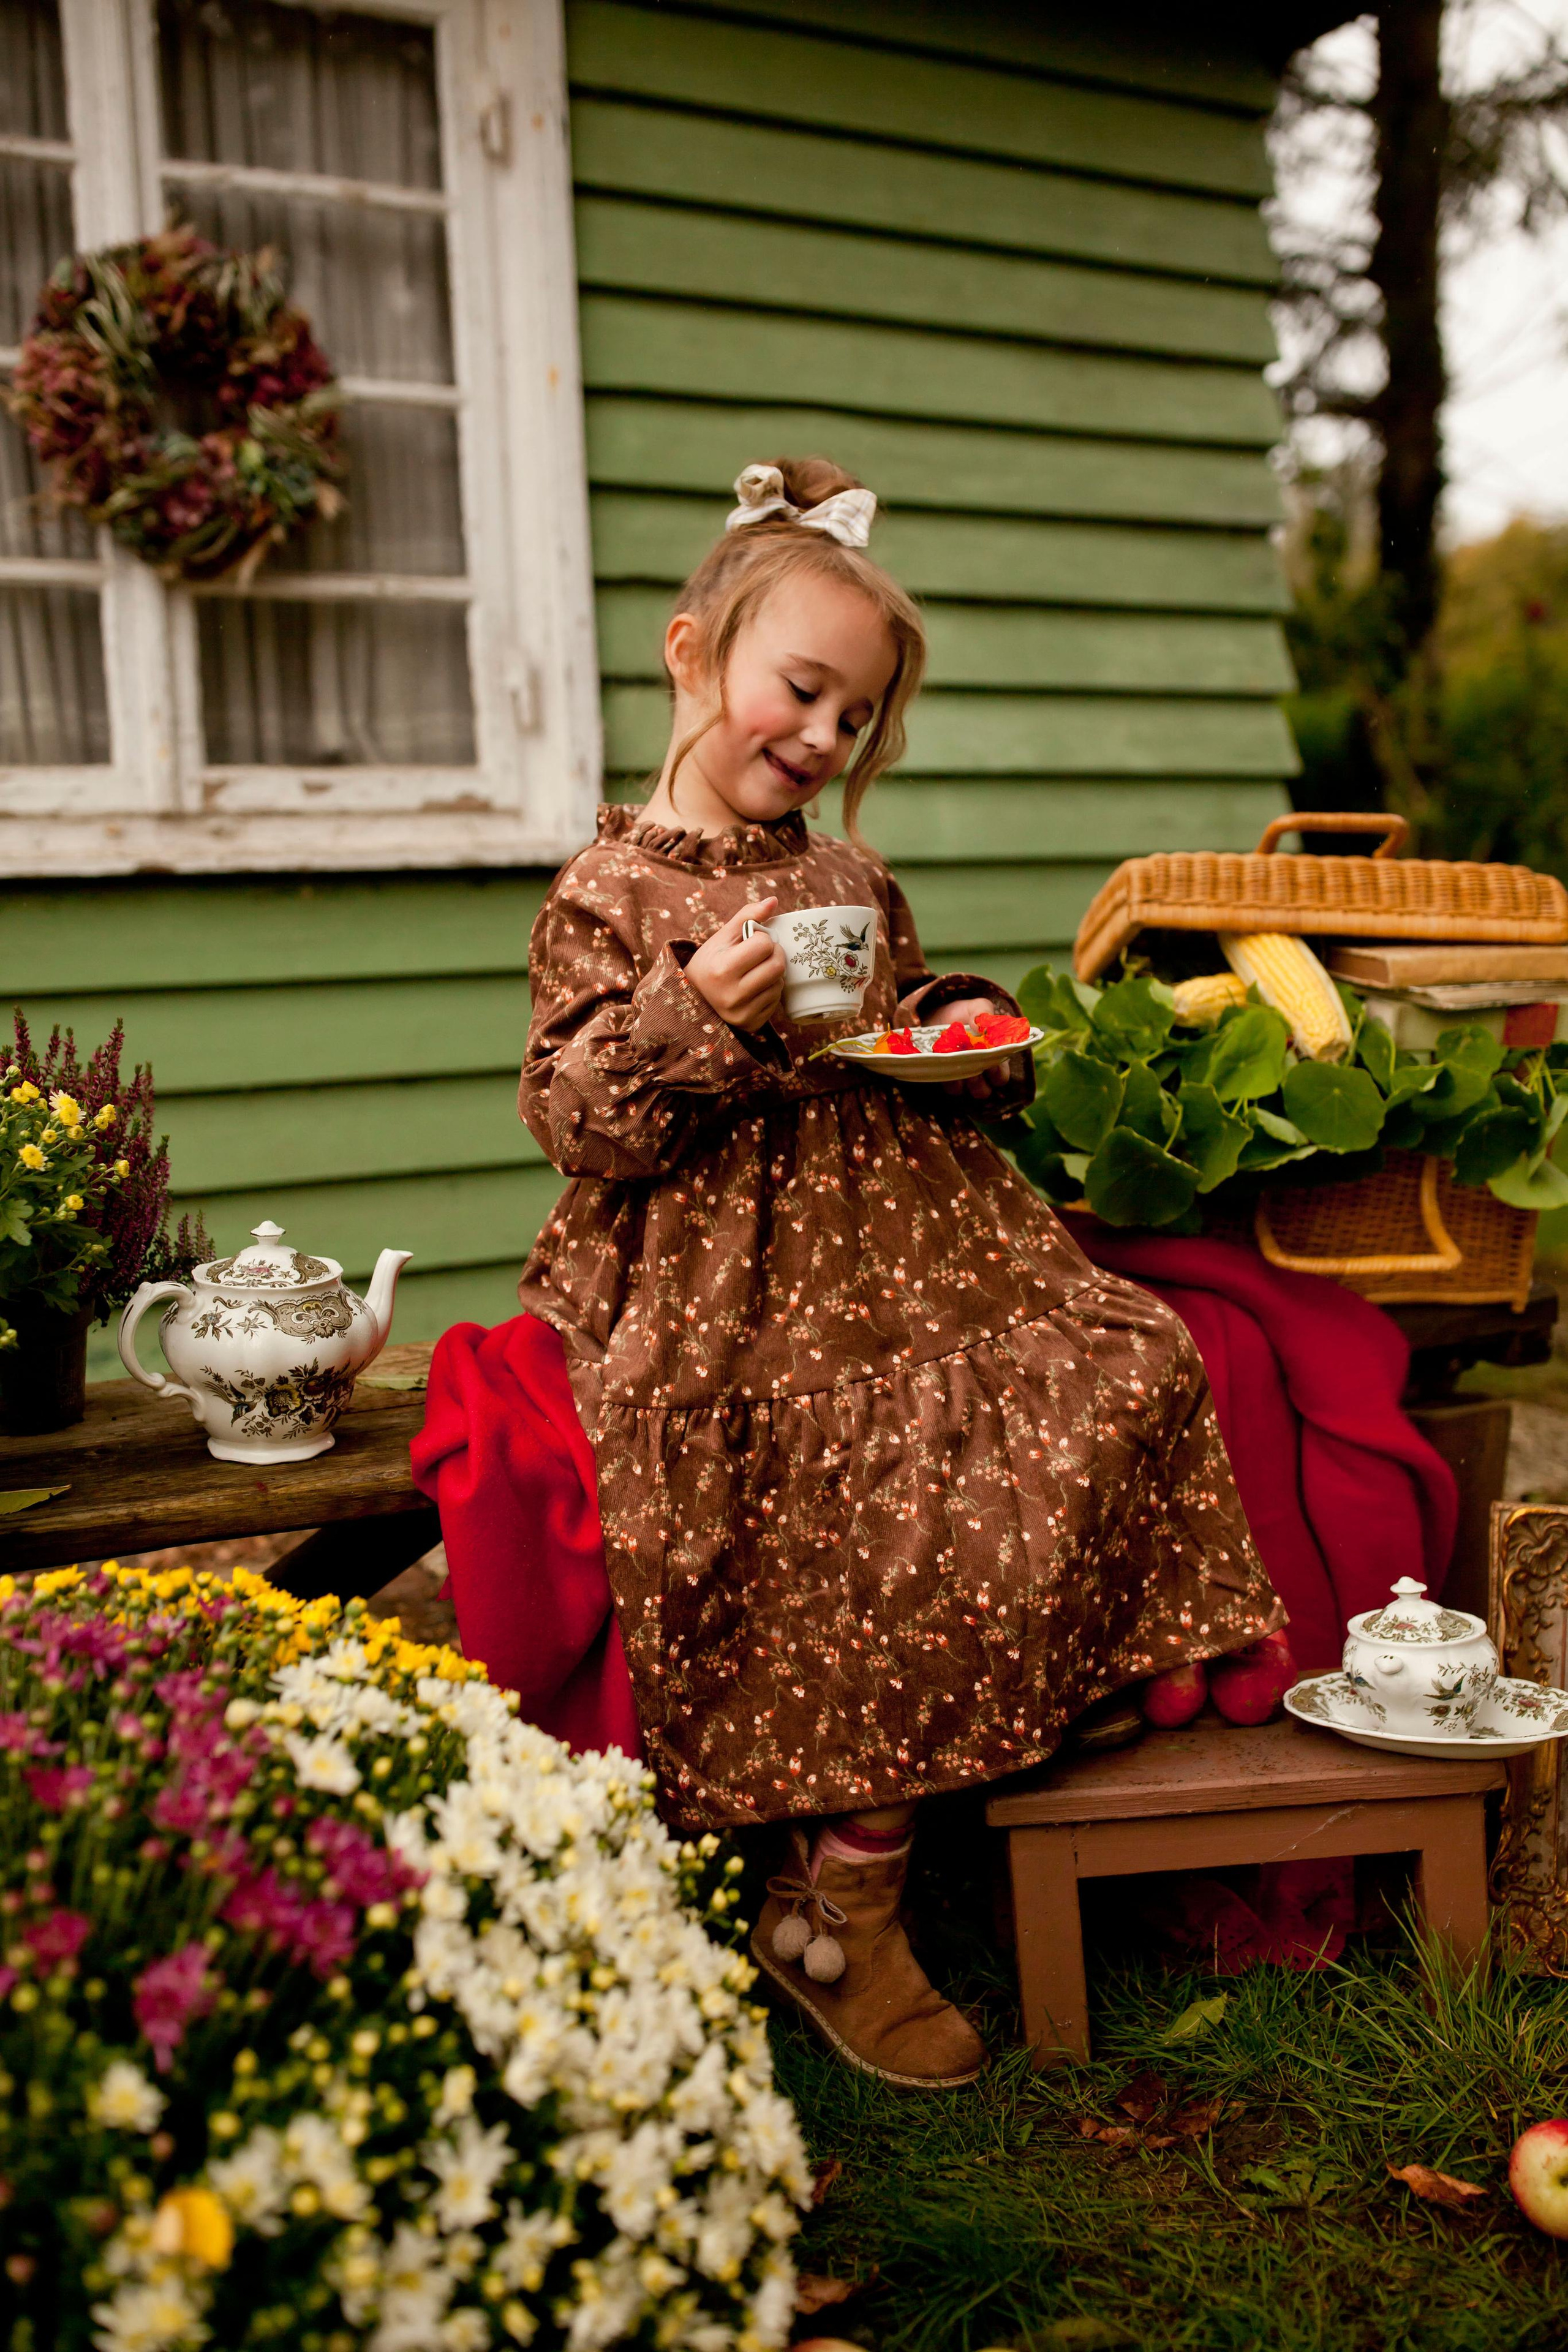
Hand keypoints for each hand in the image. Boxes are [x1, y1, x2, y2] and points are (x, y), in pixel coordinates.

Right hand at [686, 897, 786, 1032]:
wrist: (692, 998)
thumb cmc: (709, 963)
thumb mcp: (721, 938)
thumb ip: (747, 916)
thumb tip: (773, 900)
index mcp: (722, 969)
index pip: (764, 944)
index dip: (761, 939)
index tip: (750, 942)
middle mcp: (732, 994)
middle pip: (777, 965)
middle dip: (773, 954)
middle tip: (761, 954)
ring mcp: (742, 1012)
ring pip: (779, 983)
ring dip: (773, 973)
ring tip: (756, 971)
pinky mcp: (751, 1024)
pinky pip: (776, 1001)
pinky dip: (770, 990)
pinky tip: (755, 987)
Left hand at [900, 992, 1009, 1102]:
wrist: (936, 1014)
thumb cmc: (963, 1013)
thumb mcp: (977, 1007)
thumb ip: (984, 1013)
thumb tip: (982, 1027)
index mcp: (993, 1058)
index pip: (1001, 1077)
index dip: (998, 1074)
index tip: (991, 1063)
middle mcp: (979, 1072)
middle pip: (984, 1091)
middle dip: (979, 1084)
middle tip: (974, 1070)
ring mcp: (961, 1076)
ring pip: (964, 1091)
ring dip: (963, 1083)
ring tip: (957, 1066)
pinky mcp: (944, 1076)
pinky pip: (949, 1087)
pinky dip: (947, 1078)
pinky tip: (943, 1063)